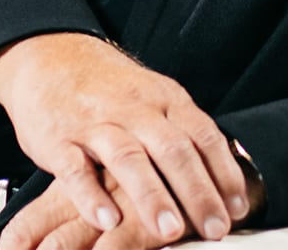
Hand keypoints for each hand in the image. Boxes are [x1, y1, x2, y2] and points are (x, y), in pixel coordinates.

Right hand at [0, 33, 247, 243]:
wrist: (49, 55)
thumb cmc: (109, 89)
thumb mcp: (153, 98)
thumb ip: (184, 134)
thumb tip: (225, 185)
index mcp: (164, 99)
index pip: (203, 135)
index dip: (224, 173)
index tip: (238, 208)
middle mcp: (133, 109)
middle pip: (172, 149)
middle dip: (197, 192)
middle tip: (215, 229)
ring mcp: (95, 123)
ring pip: (128, 158)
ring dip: (152, 196)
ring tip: (169, 231)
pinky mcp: (58, 140)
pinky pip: (75, 170)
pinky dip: (90, 197)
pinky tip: (106, 220)